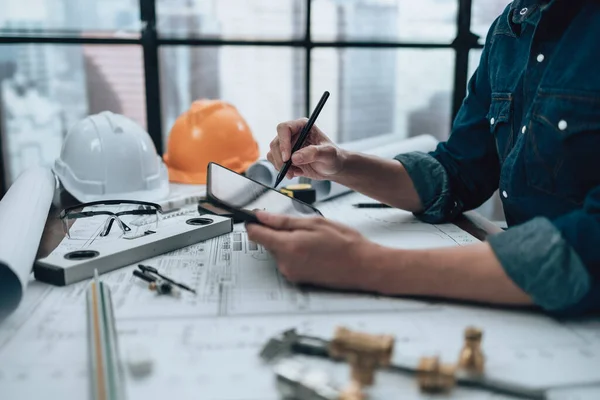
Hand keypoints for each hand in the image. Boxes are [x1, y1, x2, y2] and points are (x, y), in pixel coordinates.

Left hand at [246, 211, 378, 290]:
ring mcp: (291, 274)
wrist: (363, 266)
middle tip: (301, 227)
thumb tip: (262, 217)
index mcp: (288, 247)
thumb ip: (284, 221)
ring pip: (278, 251)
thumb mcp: (314, 223)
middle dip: (277, 232)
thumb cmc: (344, 243)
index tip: (257, 217)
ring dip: (288, 243)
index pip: (255, 234)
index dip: (254, 223)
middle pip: (267, 243)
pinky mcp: (297, 279)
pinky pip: (287, 261)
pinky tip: (314, 250)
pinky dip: (295, 253)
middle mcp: (286, 264)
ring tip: (312, 240)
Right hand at [268, 118, 345, 179]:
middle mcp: (292, 134)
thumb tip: (295, 157)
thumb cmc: (333, 157)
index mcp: (302, 126)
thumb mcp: (328, 154)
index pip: (284, 128)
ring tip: (294, 173)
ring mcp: (287, 145)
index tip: (287, 158)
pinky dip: (282, 170)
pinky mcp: (284, 156)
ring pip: (272, 153)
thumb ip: (314, 153)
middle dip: (281, 160)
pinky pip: (274, 162)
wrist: (332, 168)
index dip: (283, 143)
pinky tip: (295, 172)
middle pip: (276, 143)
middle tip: (290, 172)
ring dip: (280, 166)